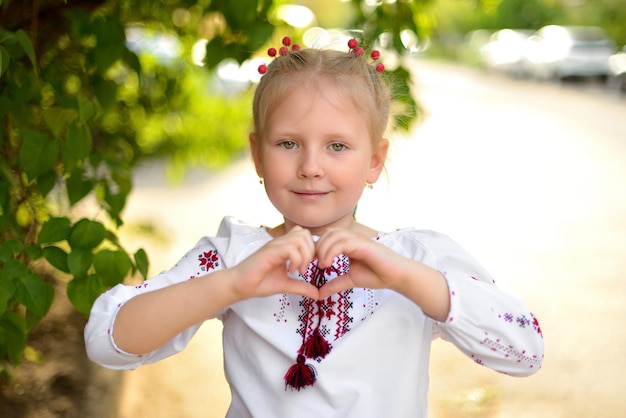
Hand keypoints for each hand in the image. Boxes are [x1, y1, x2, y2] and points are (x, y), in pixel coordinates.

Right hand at [229, 226, 320, 300]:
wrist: (240, 285)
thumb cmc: (260, 283)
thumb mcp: (286, 285)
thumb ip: (302, 287)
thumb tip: (318, 294)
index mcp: (284, 247)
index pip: (305, 235)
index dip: (312, 249)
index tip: (310, 266)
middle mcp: (280, 242)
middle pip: (305, 233)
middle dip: (311, 251)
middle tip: (305, 269)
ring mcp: (274, 245)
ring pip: (300, 238)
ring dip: (304, 255)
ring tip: (298, 270)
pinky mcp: (270, 251)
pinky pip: (290, 248)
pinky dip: (296, 260)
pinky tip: (291, 271)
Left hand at [315, 228, 449, 320]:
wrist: (397, 276)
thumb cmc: (378, 275)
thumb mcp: (351, 280)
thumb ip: (335, 284)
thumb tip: (319, 294)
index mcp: (349, 243)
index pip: (327, 238)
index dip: (316, 248)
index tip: (309, 264)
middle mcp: (353, 238)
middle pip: (328, 233)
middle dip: (317, 247)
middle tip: (312, 265)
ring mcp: (359, 239)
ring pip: (334, 235)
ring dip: (323, 249)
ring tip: (322, 266)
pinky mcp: (364, 244)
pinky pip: (343, 242)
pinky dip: (331, 251)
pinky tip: (328, 264)